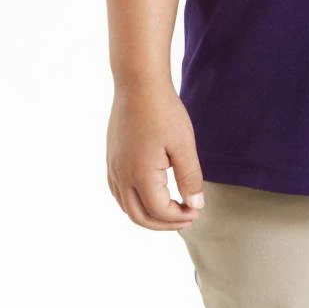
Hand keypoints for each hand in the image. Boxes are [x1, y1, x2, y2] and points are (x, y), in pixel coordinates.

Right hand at [106, 79, 206, 229]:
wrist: (138, 84)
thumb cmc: (164, 111)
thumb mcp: (184, 144)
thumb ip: (190, 177)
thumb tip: (195, 206)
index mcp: (140, 175)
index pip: (159, 211)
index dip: (180, 217)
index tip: (197, 211)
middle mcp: (122, 176)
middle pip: (139, 217)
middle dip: (164, 223)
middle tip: (186, 218)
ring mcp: (113, 167)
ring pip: (126, 207)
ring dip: (148, 215)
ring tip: (171, 209)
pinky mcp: (111, 158)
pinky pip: (119, 192)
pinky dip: (135, 202)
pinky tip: (150, 194)